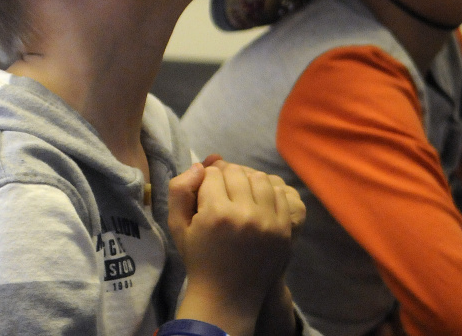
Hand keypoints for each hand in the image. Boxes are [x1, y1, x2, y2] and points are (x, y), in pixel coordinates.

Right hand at [169, 159, 303, 335]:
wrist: (227, 295)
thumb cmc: (199, 259)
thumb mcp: (177, 226)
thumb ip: (179, 189)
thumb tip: (199, 166)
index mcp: (216, 213)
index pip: (213, 173)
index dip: (206, 179)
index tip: (205, 194)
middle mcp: (245, 214)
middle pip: (236, 172)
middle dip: (226, 177)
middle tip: (221, 193)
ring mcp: (268, 222)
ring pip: (259, 178)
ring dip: (247, 181)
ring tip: (239, 195)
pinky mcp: (284, 229)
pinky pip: (279, 194)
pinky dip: (267, 192)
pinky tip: (256, 203)